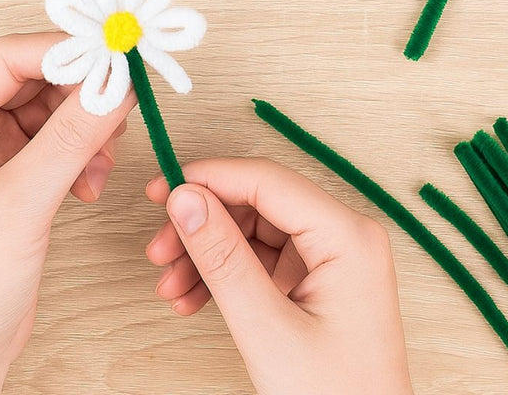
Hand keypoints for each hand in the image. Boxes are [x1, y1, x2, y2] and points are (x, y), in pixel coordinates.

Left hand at [0, 32, 135, 394]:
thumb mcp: (22, 202)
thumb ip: (72, 137)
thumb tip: (116, 85)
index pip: (8, 58)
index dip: (63, 51)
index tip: (113, 56)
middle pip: (38, 79)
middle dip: (83, 93)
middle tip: (121, 106)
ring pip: (56, 109)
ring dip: (88, 128)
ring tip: (101, 161)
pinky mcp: (19, 174)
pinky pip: (63, 140)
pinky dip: (86, 154)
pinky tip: (90, 184)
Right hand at [146, 158, 412, 394]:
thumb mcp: (268, 328)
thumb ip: (223, 258)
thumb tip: (186, 199)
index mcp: (347, 236)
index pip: (267, 181)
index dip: (209, 179)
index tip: (161, 189)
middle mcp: (343, 236)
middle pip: (256, 204)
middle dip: (203, 226)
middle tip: (160, 247)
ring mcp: (329, 258)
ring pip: (251, 232)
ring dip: (206, 254)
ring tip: (171, 284)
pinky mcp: (315, 280)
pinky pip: (259, 260)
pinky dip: (224, 275)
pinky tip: (193, 297)